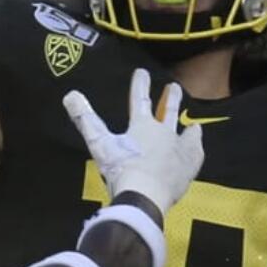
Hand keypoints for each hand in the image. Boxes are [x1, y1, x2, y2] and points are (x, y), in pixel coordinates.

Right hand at [63, 68, 202, 215]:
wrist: (144, 195)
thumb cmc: (120, 168)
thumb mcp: (98, 143)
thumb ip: (85, 119)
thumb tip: (70, 95)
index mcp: (142, 126)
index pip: (139, 100)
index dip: (140, 84)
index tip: (142, 72)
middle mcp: (164, 133)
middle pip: (169, 111)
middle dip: (171, 98)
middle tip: (173, 86)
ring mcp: (179, 149)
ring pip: (187, 133)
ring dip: (188, 127)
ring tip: (194, 125)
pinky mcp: (189, 166)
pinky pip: (196, 152)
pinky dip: (195, 146)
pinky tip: (197, 145)